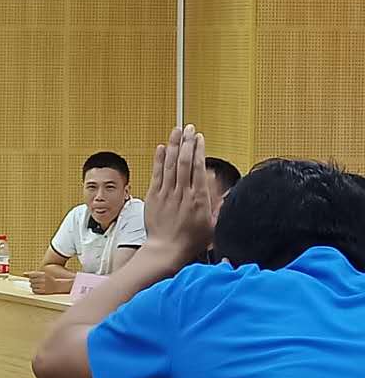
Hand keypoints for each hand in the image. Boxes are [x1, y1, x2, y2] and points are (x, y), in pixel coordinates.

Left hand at [28, 271, 74, 294]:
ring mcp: (43, 286)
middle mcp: (42, 280)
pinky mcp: (43, 291)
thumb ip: (34, 273)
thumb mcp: (44, 273)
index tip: (33, 278)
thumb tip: (24, 273)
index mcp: (43, 274)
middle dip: (32, 281)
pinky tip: (38, 289)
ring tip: (38, 285)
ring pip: (32, 286)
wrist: (60, 285)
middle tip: (37, 282)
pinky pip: (35, 291)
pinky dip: (35, 290)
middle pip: (31, 281)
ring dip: (33, 286)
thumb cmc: (51, 278)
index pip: (31, 275)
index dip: (31, 277)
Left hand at [143, 124, 212, 266]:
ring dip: (173, 145)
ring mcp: (166, 193)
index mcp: (199, 199)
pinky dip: (159, 159)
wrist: (167, 250)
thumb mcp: (213, 224)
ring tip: (177, 131)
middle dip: (187, 142)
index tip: (199, 138)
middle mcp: (182, 193)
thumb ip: (218, 205)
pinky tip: (162, 147)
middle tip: (189, 128)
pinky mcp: (153, 196)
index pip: (198, 167)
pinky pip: (156, 174)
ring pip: (170, 164)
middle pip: (184, 161)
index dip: (198, 150)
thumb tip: (222, 188)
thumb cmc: (191, 240)